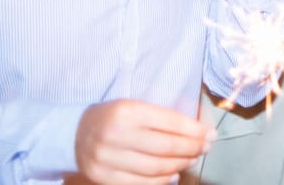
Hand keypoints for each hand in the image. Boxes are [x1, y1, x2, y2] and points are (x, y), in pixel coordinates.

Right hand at [73, 99, 213, 183]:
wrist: (72, 132)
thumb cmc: (113, 117)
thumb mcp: (135, 106)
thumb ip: (163, 117)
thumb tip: (200, 132)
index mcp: (126, 110)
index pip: (170, 122)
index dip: (195, 130)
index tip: (211, 134)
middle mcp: (115, 134)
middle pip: (165, 147)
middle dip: (191, 148)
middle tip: (205, 147)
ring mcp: (106, 158)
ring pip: (155, 168)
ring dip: (180, 165)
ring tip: (191, 159)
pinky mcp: (102, 176)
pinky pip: (139, 183)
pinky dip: (161, 181)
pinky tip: (173, 174)